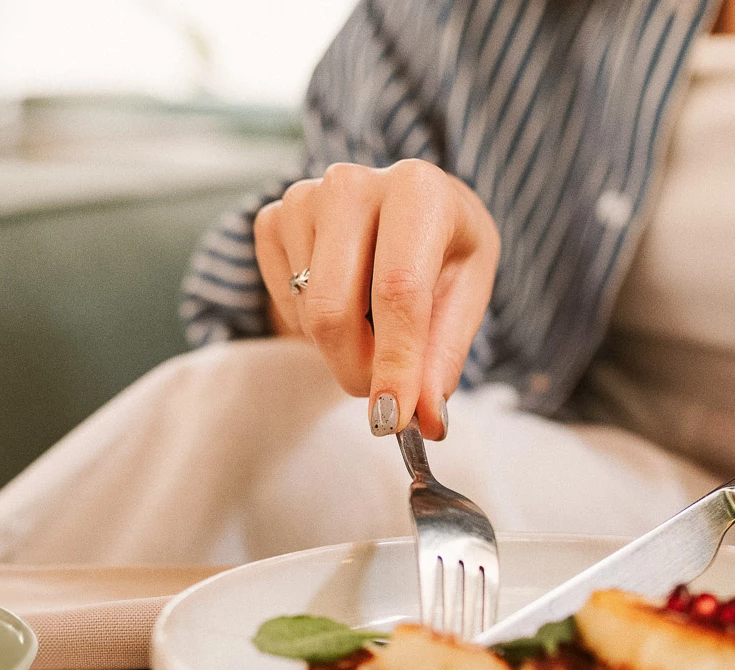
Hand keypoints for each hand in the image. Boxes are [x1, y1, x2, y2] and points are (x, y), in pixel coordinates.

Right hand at [254, 160, 499, 439]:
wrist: (407, 207)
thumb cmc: (442, 250)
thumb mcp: (465, 295)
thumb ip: (443, 357)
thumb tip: (426, 421)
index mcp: (418, 189)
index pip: (398, 291)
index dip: (394, 363)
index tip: (392, 419)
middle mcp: (353, 183)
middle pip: (334, 311)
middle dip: (357, 371)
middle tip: (384, 398)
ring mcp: (302, 198)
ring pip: (307, 315)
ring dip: (341, 349)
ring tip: (374, 325)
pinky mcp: (269, 218)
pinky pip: (283, 305)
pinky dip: (311, 326)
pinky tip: (343, 300)